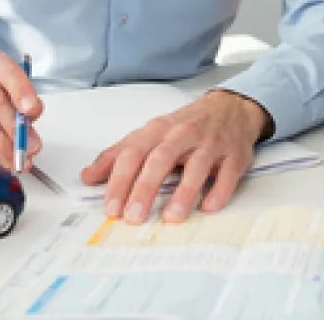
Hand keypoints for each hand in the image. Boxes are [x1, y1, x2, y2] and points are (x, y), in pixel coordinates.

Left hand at [81, 90, 271, 224]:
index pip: (134, 152)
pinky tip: (208, 206)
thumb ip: (119, 154)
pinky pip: (228, 173)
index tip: (111, 207)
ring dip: (184, 192)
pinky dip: (219, 190)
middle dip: (145, 187)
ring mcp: (211, 143)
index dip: (120, 180)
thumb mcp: (151, 134)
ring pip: (197, 165)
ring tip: (171, 217)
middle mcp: (184, 134)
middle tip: (133, 216)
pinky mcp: (234, 155)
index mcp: (159, 130)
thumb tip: (88, 176)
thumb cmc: (186, 125)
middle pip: (161, 158)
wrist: (231, 107)